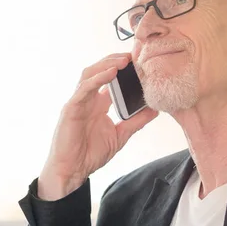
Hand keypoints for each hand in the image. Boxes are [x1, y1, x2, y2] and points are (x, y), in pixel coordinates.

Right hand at [38, 53, 157, 199]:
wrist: (72, 171)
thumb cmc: (90, 154)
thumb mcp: (120, 135)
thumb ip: (136, 121)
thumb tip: (155, 110)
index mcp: (98, 104)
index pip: (111, 79)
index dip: (123, 68)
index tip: (140, 60)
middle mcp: (88, 99)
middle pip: (99, 70)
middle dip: (115, 60)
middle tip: (135, 54)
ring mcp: (78, 102)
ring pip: (90, 74)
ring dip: (107, 64)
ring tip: (124, 60)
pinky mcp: (71, 109)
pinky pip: (84, 89)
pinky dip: (97, 79)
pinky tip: (111, 73)